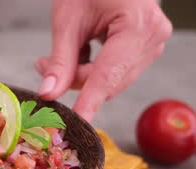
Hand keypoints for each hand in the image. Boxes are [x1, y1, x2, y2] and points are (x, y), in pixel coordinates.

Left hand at [36, 0, 172, 121]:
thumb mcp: (67, 20)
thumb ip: (59, 61)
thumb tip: (49, 94)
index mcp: (137, 26)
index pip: (109, 74)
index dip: (91, 100)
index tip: (79, 122)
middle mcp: (152, 38)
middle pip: (107, 81)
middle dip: (73, 78)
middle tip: (43, 65)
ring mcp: (152, 45)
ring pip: (108, 80)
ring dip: (79, 74)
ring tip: (54, 57)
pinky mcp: (144, 49)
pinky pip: (114, 72)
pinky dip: (90, 68)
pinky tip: (77, 51)